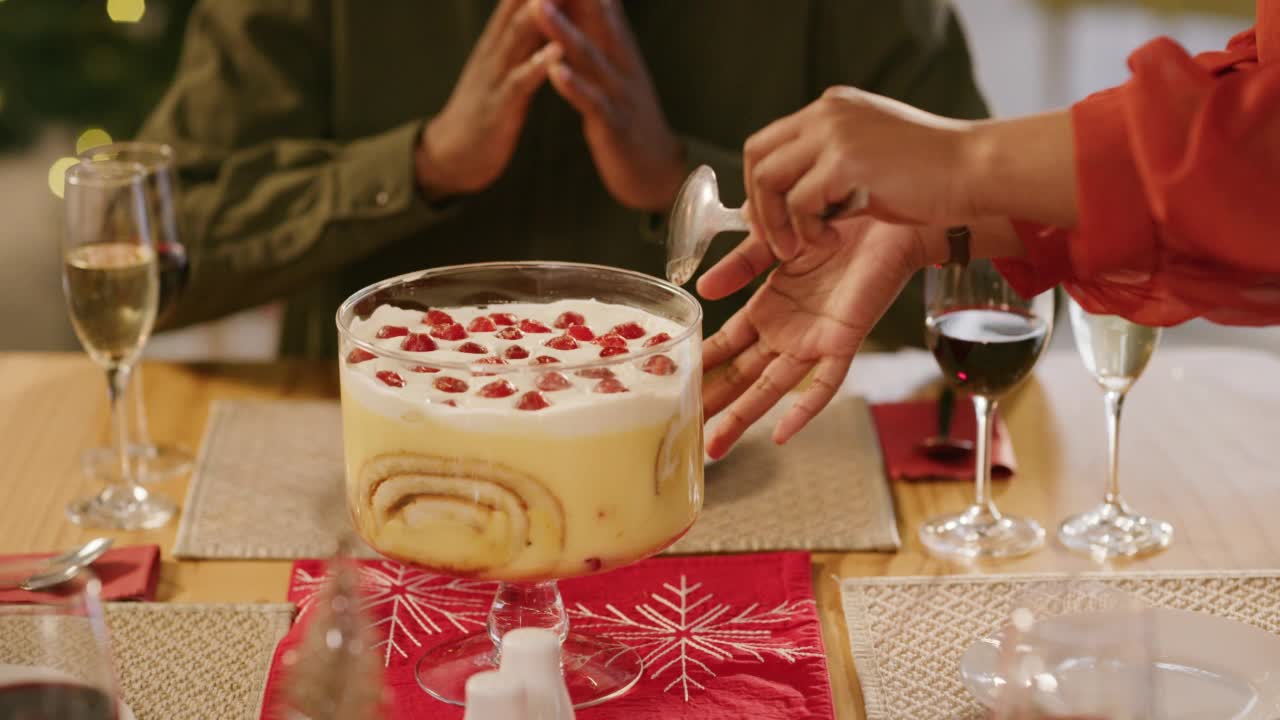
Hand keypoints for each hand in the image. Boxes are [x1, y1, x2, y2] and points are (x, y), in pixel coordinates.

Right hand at [416, 0, 558, 198]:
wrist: (452, 156)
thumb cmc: (485, 108)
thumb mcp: (504, 62)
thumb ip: (523, 32)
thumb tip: (543, 3)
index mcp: (501, 37)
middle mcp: (496, 47)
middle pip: (522, 1)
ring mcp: (495, 75)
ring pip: (519, 34)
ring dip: (541, 8)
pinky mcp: (499, 108)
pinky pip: (520, 83)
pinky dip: (539, 65)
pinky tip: (558, 50)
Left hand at [534, 0, 685, 210]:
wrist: (658, 172)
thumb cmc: (630, 117)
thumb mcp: (616, 67)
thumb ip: (600, 30)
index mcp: (619, 48)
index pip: (599, 2)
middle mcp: (621, 64)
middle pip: (595, 19)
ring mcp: (619, 94)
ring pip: (590, 58)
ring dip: (564, 32)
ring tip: (540, 6)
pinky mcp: (614, 126)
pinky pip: (593, 104)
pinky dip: (575, 87)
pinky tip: (555, 72)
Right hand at [699, 219, 933, 457]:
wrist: (882, 213)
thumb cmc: (834, 223)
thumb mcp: (773, 240)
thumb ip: (738, 264)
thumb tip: (701, 290)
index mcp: (769, 309)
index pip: (725, 345)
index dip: (701, 365)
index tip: (670, 384)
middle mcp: (787, 332)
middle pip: (743, 375)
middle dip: (715, 403)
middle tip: (684, 429)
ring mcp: (813, 342)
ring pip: (772, 387)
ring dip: (745, 416)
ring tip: (715, 444)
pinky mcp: (844, 342)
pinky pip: (823, 385)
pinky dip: (803, 409)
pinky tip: (782, 434)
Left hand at [743, 86, 977, 261]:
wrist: (976, 169)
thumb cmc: (933, 173)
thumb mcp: (870, 158)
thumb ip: (830, 167)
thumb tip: (788, 199)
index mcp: (832, 109)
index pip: (768, 142)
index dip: (760, 186)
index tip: (772, 221)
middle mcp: (827, 113)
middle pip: (757, 156)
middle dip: (759, 206)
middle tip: (779, 242)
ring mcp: (835, 133)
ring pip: (770, 180)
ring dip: (778, 222)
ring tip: (803, 246)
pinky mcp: (845, 161)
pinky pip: (799, 202)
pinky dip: (808, 230)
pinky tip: (834, 239)